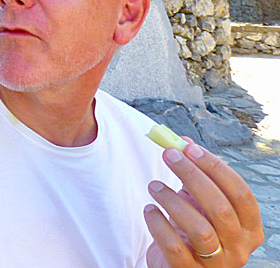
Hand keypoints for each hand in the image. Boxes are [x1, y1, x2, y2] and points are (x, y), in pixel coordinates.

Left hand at [144, 138, 263, 266]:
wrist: (175, 266)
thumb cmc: (190, 231)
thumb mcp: (198, 203)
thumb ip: (195, 175)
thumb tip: (182, 142)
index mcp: (249, 228)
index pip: (241, 193)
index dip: (216, 168)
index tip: (189, 148)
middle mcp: (239, 249)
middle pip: (220, 208)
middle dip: (192, 176)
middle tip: (169, 156)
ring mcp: (217, 265)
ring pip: (200, 229)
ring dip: (173, 201)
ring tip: (153, 185)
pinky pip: (174, 247)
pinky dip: (158, 224)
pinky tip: (149, 209)